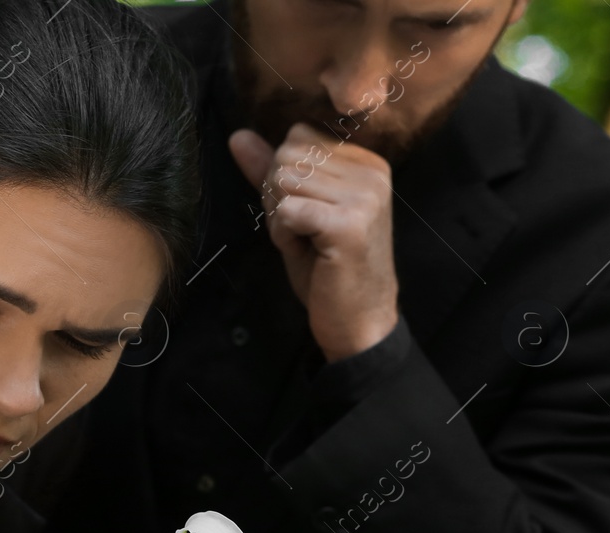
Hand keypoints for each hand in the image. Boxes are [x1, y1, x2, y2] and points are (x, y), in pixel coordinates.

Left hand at [229, 122, 399, 360]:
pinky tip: (305, 251)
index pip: (297, 137)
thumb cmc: (326, 267)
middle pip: (286, 156)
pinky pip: (288, 210)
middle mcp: (371, 172)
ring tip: (306, 242)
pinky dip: (283, 235)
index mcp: (365, 162)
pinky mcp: (349, 224)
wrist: (357, 319)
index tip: (306, 214)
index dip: (283, 178)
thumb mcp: (295, 211)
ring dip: (280, 219)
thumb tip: (237, 136)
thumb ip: (270, 171)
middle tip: (303, 231)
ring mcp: (364, 196)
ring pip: (283, 181)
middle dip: (277, 198)